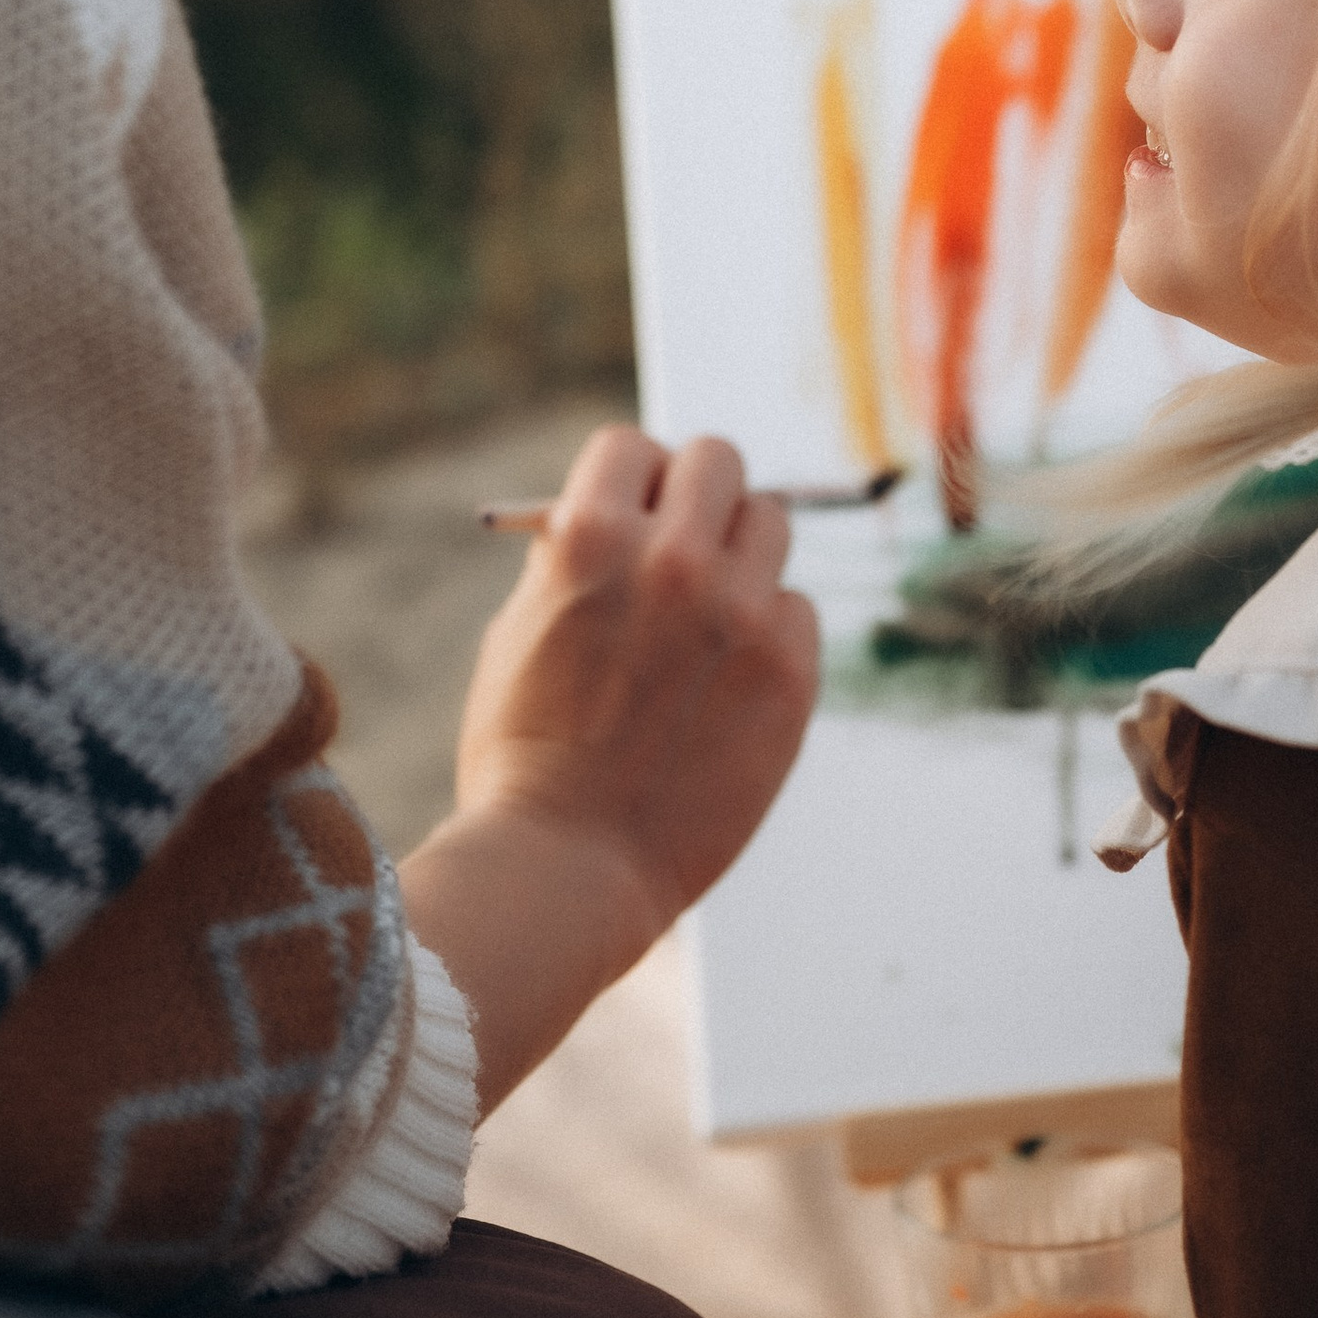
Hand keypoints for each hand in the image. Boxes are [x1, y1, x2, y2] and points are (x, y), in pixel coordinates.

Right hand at [456, 425, 817, 924]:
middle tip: (684, 545)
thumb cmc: (522, 755)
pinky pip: (799, 612)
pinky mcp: (789, 674)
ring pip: (770, 524)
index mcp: (590, 534)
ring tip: (711, 616)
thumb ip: (573, 560)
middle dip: (695, 497)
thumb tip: (626, 509)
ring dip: (741, 556)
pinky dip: (771, 633)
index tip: (631, 512)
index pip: (631, 446)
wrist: (565, 871)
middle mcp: (673, 557)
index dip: (628, 480)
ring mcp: (741, 614)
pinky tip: (729, 684)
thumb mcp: (518, 630)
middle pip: (717, 462)